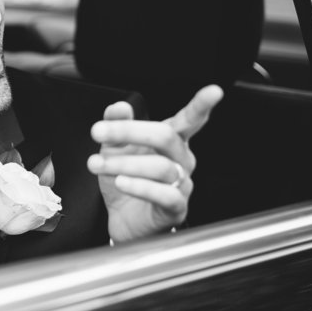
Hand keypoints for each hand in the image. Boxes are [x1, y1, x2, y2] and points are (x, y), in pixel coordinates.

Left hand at [86, 85, 222, 242]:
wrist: (123, 219)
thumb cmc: (125, 179)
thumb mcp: (114, 148)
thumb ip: (116, 125)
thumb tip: (120, 107)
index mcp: (171, 141)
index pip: (189, 120)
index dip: (201, 105)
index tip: (214, 91)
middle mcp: (181, 160)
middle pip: (165, 137)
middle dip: (129, 131)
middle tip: (97, 131)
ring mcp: (182, 184)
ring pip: (160, 167)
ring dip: (123, 163)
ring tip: (96, 163)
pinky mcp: (176, 207)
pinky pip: (165, 195)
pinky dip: (140, 187)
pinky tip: (122, 182)